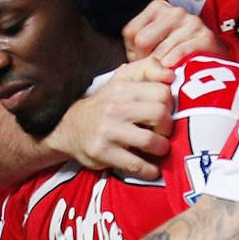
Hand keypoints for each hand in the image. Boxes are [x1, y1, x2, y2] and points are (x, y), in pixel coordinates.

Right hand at [42, 57, 172, 179]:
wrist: (68, 129)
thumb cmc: (104, 105)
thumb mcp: (121, 79)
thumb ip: (147, 69)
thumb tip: (171, 75)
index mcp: (121, 87)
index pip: (162, 92)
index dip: (170, 105)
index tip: (165, 113)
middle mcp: (114, 107)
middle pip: (160, 115)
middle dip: (168, 127)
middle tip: (163, 133)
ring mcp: (108, 130)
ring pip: (151, 141)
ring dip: (161, 148)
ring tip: (158, 149)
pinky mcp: (103, 152)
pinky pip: (135, 164)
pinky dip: (149, 170)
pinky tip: (152, 169)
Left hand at [122, 1, 223, 67]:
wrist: (210, 65)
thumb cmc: (174, 57)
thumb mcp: (149, 47)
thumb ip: (134, 48)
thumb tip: (124, 64)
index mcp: (157, 8)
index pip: (131, 32)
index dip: (134, 52)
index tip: (146, 58)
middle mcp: (175, 11)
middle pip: (142, 41)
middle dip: (146, 60)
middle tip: (155, 68)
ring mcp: (192, 22)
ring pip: (161, 51)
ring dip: (161, 67)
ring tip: (168, 70)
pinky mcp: (206, 37)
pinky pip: (180, 53)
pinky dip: (175, 65)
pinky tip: (176, 70)